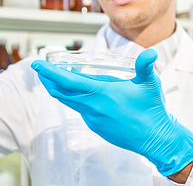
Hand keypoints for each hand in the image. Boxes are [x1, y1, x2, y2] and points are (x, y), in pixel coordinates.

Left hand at [31, 49, 192, 176]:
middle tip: (40, 69)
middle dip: (48, 80)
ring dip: (60, 90)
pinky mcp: (96, 127)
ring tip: (56, 78)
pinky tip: (81, 93)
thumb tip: (151, 52)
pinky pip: (80, 110)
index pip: (68, 81)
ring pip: (70, 102)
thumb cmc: (152, 111)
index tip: (37, 64)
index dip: (50, 72)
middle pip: (61, 92)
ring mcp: (93, 119)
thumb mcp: (150, 85)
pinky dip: (75, 99)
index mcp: (102, 94)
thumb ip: (145, 66)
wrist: (156, 140)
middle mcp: (93, 107)